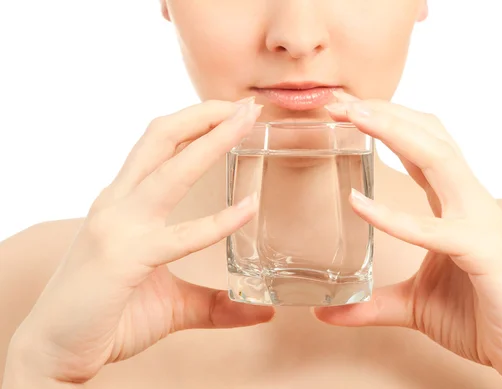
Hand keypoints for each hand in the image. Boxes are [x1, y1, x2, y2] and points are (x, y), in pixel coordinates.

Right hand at [5, 99, 272, 384]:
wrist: (53, 352)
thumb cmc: (107, 318)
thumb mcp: (172, 303)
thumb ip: (215, 302)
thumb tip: (260, 310)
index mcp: (123, 203)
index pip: (157, 145)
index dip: (194, 122)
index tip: (232, 112)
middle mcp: (117, 204)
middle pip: (160, 138)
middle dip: (204, 114)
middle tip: (246, 105)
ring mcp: (117, 227)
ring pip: (169, 170)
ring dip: (211, 141)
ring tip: (245, 122)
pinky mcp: (123, 258)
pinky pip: (179, 235)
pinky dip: (218, 221)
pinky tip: (248, 210)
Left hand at [316, 92, 501, 386]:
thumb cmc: (477, 317)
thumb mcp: (411, 304)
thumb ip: (370, 304)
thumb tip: (324, 311)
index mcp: (456, 203)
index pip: (423, 146)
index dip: (387, 122)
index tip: (346, 109)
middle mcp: (471, 201)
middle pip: (430, 136)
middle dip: (385, 112)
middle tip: (339, 100)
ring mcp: (481, 222)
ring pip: (440, 159)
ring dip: (395, 132)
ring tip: (355, 117)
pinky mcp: (483, 252)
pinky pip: (434, 228)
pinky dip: (394, 216)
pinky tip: (358, 205)